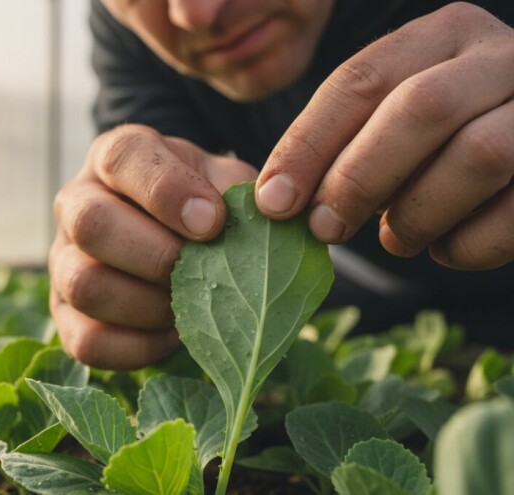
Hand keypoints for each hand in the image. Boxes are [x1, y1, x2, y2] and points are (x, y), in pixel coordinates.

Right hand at [50, 124, 256, 368]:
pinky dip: (136, 347)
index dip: (166, 191)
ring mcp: (63, 261)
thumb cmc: (206, 206)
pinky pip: (85, 341)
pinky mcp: (64, 315)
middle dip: (154, 255)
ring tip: (192, 308)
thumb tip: (260, 215)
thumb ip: (238, 191)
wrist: (180, 243)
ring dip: (147, 304)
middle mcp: (76, 204)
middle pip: (89, 223)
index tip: (211, 222)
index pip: (122, 158)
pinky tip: (174, 335)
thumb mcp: (225, 182)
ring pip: (82, 284)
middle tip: (204, 273)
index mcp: (114, 159)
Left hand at [256, 3, 513, 269]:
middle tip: (324, 228)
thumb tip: (276, 200)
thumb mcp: (392, 117)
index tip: (273, 201)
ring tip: (393, 239)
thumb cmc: (442, 140)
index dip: (309, 144)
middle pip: (421, 108)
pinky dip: (465, 246)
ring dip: (417, 213)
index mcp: (444, 34)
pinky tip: (444, 248)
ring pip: (478, 155)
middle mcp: (502, 56)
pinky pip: (513, 216)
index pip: (361, 79)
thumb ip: (343, 142)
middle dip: (359, 178)